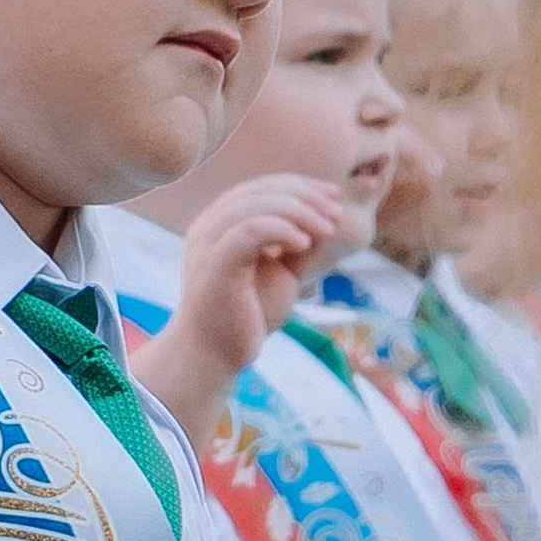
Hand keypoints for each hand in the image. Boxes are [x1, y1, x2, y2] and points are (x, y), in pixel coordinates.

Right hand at [133, 176, 343, 444]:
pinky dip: (281, 230)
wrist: (214, 356)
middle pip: (258, 189)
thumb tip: (326, 216)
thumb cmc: (246, 315)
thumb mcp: (283, 271)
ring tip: (326, 229)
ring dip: (298, 211)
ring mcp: (207, 244)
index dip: (299, 185)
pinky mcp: (213, 265)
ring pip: (254, 205)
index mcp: (220, 224)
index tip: (332, 197)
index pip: (259, 187)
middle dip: (304, 195)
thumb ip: (299, 244)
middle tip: (334, 213)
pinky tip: (304, 243)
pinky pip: (248, 232)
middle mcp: (208, 227)